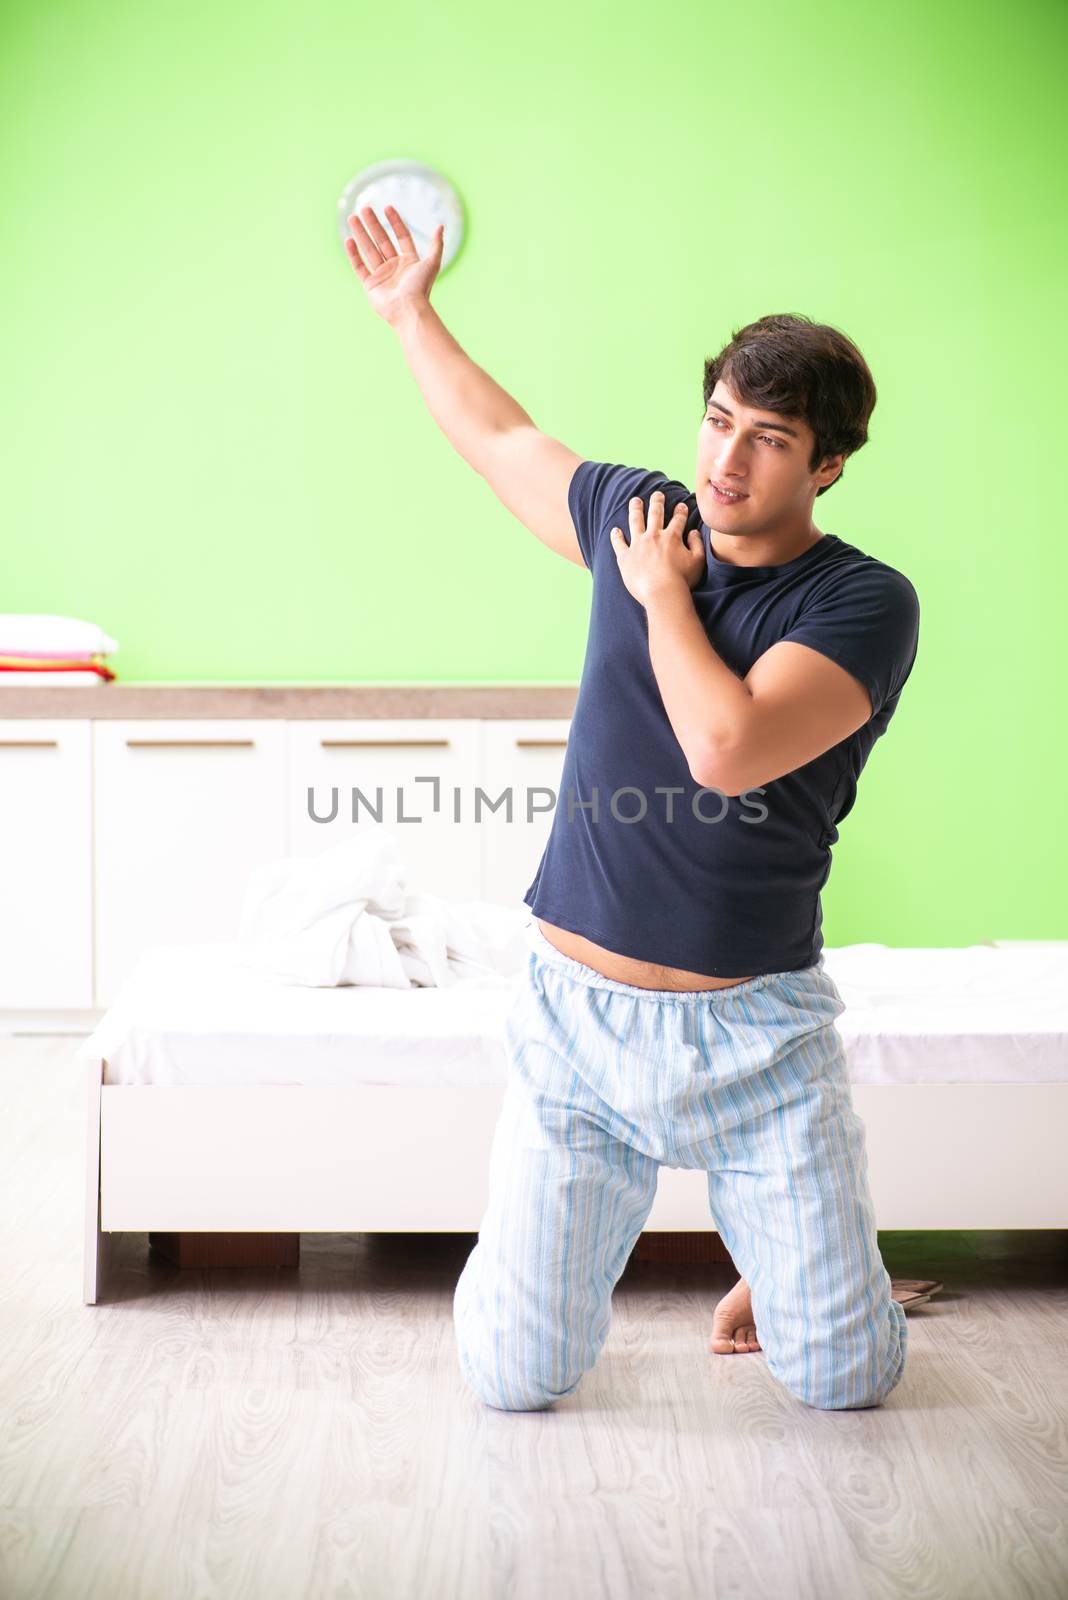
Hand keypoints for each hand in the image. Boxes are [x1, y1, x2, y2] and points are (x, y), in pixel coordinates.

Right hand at [345, 204, 444, 326]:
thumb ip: (436, 244)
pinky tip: (349, 239)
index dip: (395, 222)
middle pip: (382, 240)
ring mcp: (382, 275)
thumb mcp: (433, 263)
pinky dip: (354, 254)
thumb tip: (441, 226)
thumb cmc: (421, 287)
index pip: (401, 236)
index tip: (387, 208)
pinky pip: (360, 266)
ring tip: (353, 217)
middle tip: (364, 208)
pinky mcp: (370, 285)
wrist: (408, 309)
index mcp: (409, 261)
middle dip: (373, 224)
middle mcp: (395, 267)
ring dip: (361, 233)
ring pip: (369, 249)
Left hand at [610, 491, 704, 606]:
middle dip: (657, 502)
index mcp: (672, 537)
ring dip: (635, 509)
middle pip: (655, 514)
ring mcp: (638, 545)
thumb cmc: (682, 580)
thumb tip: (694, 532)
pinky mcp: (625, 557)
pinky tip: (615, 530)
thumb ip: (697, 544)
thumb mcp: (698, 561)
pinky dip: (616, 536)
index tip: (681, 506)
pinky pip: (619, 543)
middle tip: (657, 494)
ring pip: (635, 521)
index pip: (678, 519)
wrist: (662, 593)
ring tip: (635, 501)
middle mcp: (654, 536)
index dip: (680, 511)